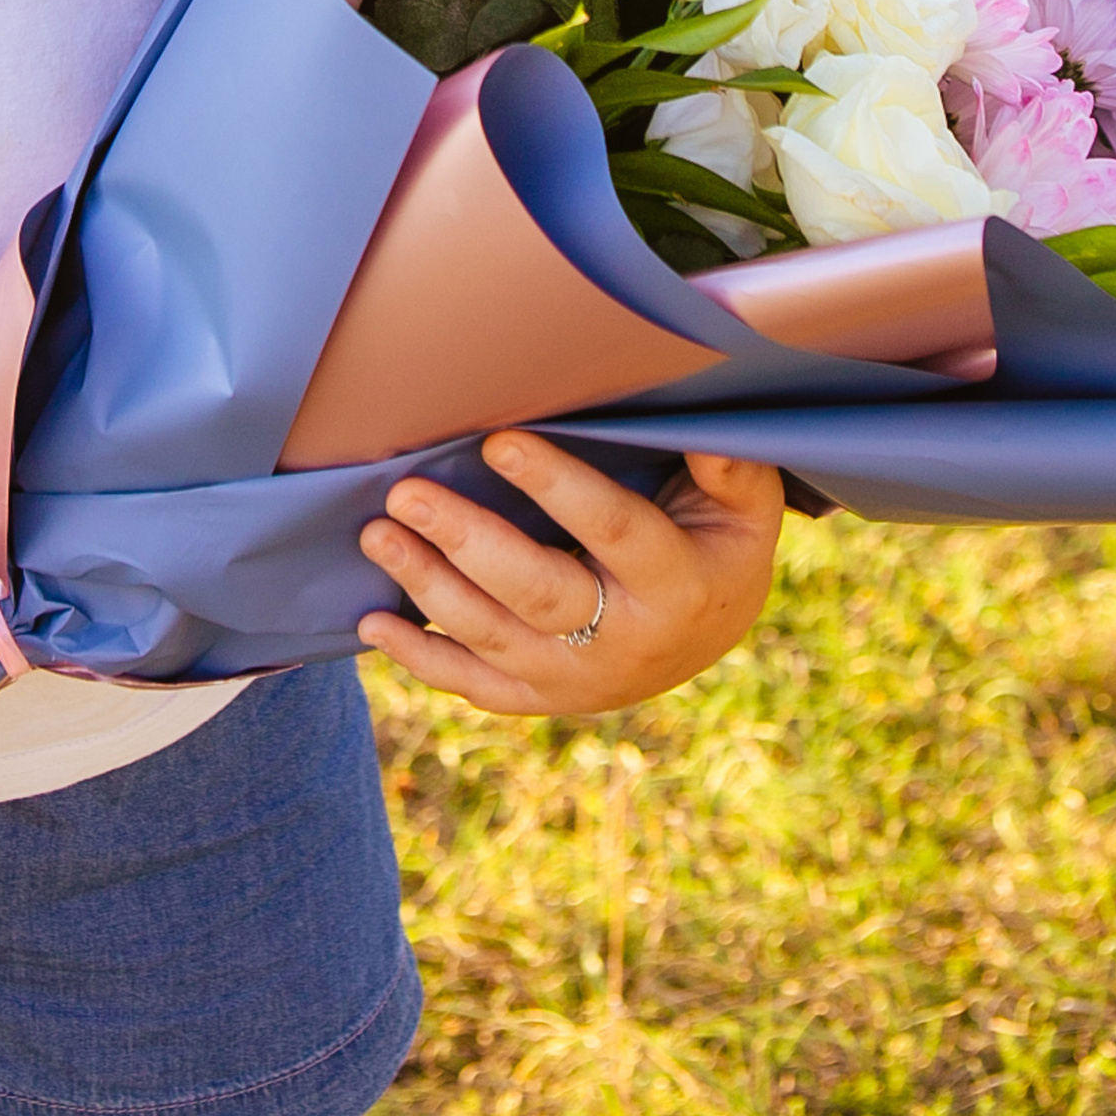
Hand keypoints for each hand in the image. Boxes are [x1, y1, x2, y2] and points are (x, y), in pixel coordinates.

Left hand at [358, 435, 781, 717]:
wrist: (710, 634)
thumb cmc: (718, 541)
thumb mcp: (744, 503)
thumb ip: (725, 464)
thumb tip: (702, 419)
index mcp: (676, 583)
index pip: (612, 530)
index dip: (557, 488)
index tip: (498, 440)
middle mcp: (624, 641)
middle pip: (537, 593)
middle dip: (467, 541)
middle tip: (407, 493)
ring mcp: (577, 679)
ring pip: (494, 638)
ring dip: (429, 587)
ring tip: (377, 535)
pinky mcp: (542, 696)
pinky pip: (474, 685)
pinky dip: (420, 657)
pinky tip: (372, 621)